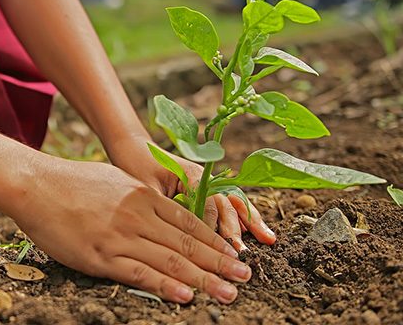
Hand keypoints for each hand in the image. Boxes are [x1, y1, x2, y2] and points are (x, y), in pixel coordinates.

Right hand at [8, 159, 251, 303]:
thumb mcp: (115, 180)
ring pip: (171, 261)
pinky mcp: (101, 256)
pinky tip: (186, 296)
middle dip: (220, 263)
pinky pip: (139, 273)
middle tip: (245, 277)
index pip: (189, 223)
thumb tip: (159, 209)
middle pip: (188, 244)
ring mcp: (120, 236)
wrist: (35, 185)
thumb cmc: (72, 182)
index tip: (235, 255)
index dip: (215, 241)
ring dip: (204, 279)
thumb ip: (140, 197)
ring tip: (228, 292)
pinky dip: (165, 286)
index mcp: (143, 196)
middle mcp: (138, 216)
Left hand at [104, 135, 275, 251]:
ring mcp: (208, 182)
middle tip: (242, 253)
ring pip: (234, 202)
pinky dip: (244, 216)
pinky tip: (259, 231)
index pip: (208, 205)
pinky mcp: (206, 188)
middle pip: (226, 204)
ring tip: (268, 239)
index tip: (218, 249)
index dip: (213, 228)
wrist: (134, 148)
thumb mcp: (146, 189)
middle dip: (236, 229)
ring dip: (250, 221)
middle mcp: (205, 177)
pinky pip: (229, 203)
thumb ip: (165, 207)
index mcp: (191, 175)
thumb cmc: (136, 167)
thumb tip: (178, 234)